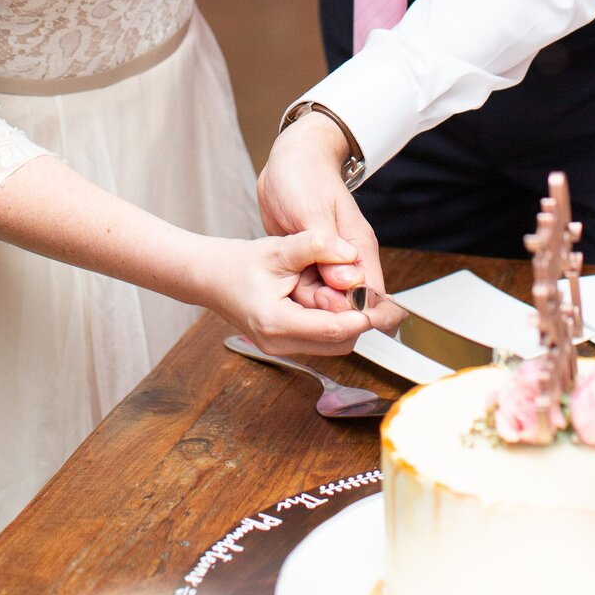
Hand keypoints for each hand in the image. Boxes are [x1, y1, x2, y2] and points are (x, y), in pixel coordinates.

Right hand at [201, 229, 372, 356]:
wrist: (211, 277)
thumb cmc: (239, 264)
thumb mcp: (278, 248)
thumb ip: (314, 246)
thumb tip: (349, 253)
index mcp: (277, 323)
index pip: (334, 329)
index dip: (362, 315)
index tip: (383, 302)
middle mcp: (280, 344)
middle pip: (339, 344)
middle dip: (359, 321)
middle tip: (374, 296)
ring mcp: (281, 349)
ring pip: (333, 345)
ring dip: (348, 323)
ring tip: (355, 294)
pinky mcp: (284, 345)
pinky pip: (320, 341)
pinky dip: (334, 324)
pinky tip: (336, 300)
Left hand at [257, 115, 398, 330]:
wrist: (288, 160)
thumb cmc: (305, 176)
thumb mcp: (312, 211)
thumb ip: (327, 248)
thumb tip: (346, 283)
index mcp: (358, 246)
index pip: (373, 293)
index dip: (362, 314)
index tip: (342, 323)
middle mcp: (345, 259)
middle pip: (346, 304)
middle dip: (327, 310)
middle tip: (303, 291)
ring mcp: (325, 262)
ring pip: (322, 300)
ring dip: (306, 300)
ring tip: (288, 282)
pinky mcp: (307, 263)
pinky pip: (304, 289)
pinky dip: (293, 292)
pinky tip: (280, 282)